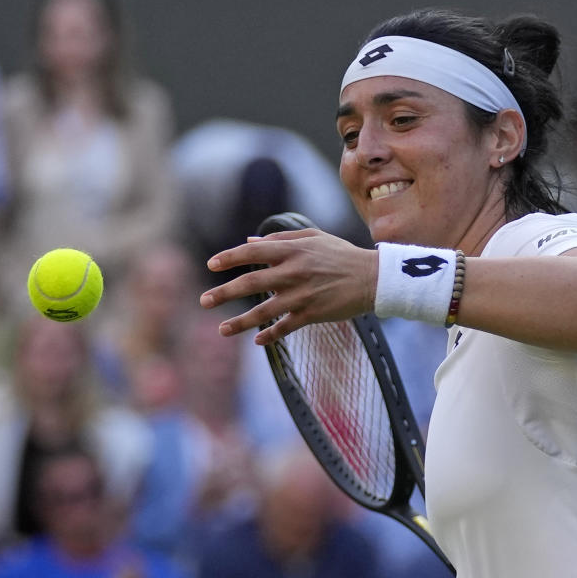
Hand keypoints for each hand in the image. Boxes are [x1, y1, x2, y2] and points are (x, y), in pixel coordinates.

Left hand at [200, 229, 377, 343]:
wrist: (373, 278)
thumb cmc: (343, 254)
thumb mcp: (315, 237)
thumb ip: (282, 237)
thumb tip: (250, 242)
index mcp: (293, 250)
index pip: (252, 252)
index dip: (229, 258)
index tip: (211, 265)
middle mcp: (293, 272)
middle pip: (250, 283)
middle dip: (223, 292)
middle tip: (204, 301)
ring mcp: (302, 295)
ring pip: (263, 310)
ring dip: (240, 321)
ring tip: (222, 329)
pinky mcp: (312, 314)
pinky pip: (285, 327)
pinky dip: (270, 335)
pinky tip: (258, 340)